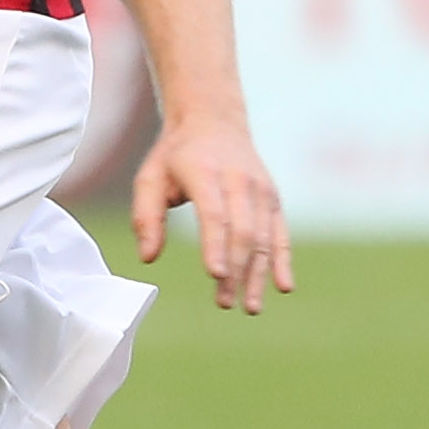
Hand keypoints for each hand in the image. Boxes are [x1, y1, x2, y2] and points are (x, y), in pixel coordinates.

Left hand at [132, 114, 294, 313]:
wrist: (214, 120)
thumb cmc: (175, 155)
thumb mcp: (150, 177)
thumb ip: (146, 217)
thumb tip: (148, 257)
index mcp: (205, 173)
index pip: (214, 214)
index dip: (216, 246)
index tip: (216, 275)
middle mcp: (239, 181)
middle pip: (242, 231)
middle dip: (236, 269)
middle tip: (224, 303)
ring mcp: (260, 190)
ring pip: (263, 237)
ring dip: (257, 274)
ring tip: (249, 307)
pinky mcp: (273, 198)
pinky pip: (281, 233)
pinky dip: (283, 260)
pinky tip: (283, 287)